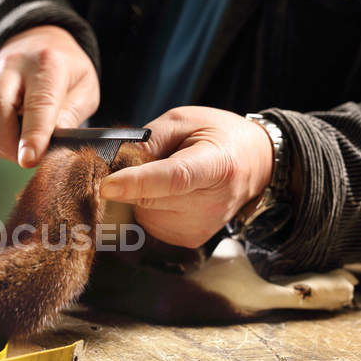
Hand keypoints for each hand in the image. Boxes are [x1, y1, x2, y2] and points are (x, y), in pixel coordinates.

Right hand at [0, 25, 99, 166]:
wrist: (40, 43)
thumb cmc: (66, 73)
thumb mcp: (85, 90)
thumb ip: (70, 117)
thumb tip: (53, 146)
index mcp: (47, 65)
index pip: (37, 103)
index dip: (32, 135)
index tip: (29, 159)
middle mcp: (11, 66)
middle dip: (6, 144)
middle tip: (24, 159)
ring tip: (14, 151)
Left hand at [100, 106, 273, 247]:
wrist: (254, 165)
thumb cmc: (216, 136)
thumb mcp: (182, 121)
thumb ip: (147, 139)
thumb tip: (113, 163)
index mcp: (216, 165)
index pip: (173, 179)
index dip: (137, 183)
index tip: (106, 185)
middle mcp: (212, 204)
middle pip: (148, 199)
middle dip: (130, 181)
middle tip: (148, 161)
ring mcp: (200, 227)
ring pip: (142, 213)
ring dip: (140, 195)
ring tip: (166, 177)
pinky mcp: (189, 239)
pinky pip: (148, 223)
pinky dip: (148, 207)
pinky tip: (168, 194)